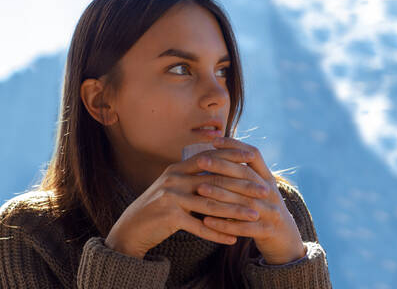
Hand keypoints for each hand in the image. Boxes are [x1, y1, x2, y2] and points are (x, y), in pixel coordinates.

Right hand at [104, 147, 268, 258]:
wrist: (132, 227)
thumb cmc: (158, 206)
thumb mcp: (174, 185)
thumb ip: (193, 175)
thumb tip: (219, 165)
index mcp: (178, 167)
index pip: (210, 157)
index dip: (232, 156)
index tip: (253, 159)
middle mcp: (175, 178)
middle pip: (215, 180)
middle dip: (243, 186)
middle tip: (264, 191)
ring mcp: (171, 197)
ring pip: (211, 204)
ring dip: (235, 211)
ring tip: (255, 216)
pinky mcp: (169, 217)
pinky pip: (199, 226)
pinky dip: (218, 233)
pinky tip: (233, 239)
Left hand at [195, 137, 306, 264]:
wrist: (286, 240)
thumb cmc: (263, 209)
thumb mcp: (259, 189)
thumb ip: (243, 174)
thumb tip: (217, 152)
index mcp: (268, 178)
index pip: (254, 155)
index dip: (235, 146)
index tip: (214, 141)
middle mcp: (271, 192)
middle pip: (246, 175)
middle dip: (222, 166)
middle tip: (201, 161)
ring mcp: (271, 211)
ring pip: (243, 201)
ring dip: (220, 194)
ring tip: (199, 189)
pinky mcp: (267, 231)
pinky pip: (242, 227)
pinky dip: (223, 224)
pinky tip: (206, 221)